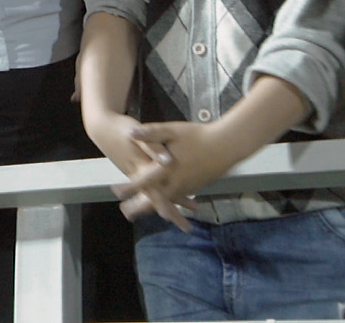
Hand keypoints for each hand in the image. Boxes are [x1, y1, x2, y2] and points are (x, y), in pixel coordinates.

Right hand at [83, 111, 182, 229]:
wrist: (102, 128)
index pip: (155, 193)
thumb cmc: (119, 130)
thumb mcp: (135, 134)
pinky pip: (154, 185)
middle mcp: (138, 176)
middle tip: (187, 228)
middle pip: (157, 199)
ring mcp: (137, 174)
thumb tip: (168, 161)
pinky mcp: (137, 170)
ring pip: (156, 193)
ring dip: (173, 203)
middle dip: (172, 212)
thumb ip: (152, 146)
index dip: (167, 207)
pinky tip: (178, 194)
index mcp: (140, 168)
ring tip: (193, 208)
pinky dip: (167, 191)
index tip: (178, 220)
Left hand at [112, 120, 251, 230]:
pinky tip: (164, 206)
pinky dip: (170, 203)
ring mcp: (188, 186)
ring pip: (168, 201)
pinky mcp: (196, 186)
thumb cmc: (198, 135)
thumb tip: (130, 134)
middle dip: (140, 207)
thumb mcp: (172, 130)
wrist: (228, 145)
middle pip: (155, 199)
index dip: (130, 187)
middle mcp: (177, 182)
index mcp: (168, 168)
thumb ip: (151, 134)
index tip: (116, 192)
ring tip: (141, 212)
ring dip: (154, 207)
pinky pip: (179, 198)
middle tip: (126, 214)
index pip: (144, 180)